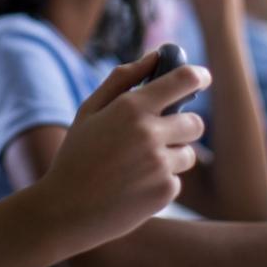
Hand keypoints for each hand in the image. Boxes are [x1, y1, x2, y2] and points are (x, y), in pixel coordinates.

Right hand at [37, 51, 210, 250]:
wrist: (65, 209)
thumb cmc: (77, 155)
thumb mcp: (90, 110)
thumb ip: (122, 79)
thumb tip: (154, 56)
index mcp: (130, 107)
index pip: (182, 80)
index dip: (198, 76)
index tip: (201, 78)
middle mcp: (149, 133)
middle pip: (196, 122)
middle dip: (184, 125)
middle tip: (163, 133)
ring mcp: (159, 165)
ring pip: (188, 153)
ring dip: (172, 155)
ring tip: (139, 165)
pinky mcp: (165, 192)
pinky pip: (176, 179)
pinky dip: (160, 181)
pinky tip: (134, 186)